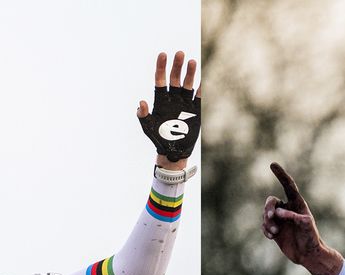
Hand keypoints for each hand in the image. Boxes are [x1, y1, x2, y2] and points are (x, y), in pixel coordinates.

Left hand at [137, 51, 199, 167]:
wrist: (173, 150)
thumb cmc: (158, 138)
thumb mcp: (148, 127)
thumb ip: (143, 115)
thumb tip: (140, 103)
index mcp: (160, 99)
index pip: (160, 79)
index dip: (161, 67)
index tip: (163, 54)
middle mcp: (173, 98)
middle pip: (175, 78)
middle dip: (177, 66)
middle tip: (180, 53)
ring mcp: (184, 103)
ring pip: (187, 84)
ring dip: (189, 73)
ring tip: (192, 62)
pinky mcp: (195, 110)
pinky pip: (199, 97)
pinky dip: (202, 89)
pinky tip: (204, 80)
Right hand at [263, 162, 342, 274]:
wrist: (308, 255)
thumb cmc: (311, 239)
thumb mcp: (307, 227)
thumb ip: (295, 217)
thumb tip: (280, 212)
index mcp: (298, 204)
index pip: (288, 186)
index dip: (280, 175)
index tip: (272, 164)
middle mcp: (288, 209)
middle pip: (271, 201)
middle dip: (268, 208)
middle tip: (270, 217)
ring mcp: (280, 220)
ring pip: (266, 215)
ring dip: (267, 222)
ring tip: (275, 232)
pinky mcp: (275, 230)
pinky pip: (264, 225)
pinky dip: (265, 229)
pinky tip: (271, 237)